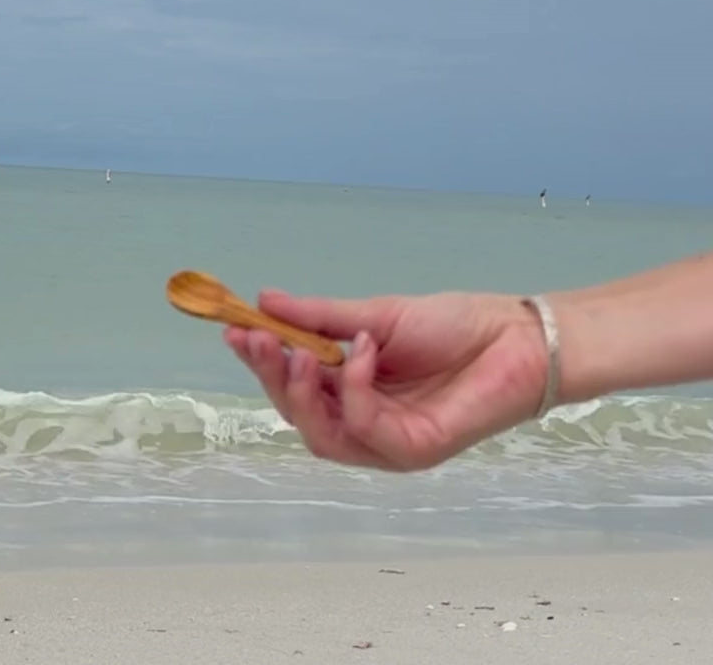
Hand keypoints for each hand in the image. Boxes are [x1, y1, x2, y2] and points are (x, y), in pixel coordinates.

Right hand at [224, 288, 549, 470]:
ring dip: (301, 391)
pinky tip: (361, 351)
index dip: (261, 361)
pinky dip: (355, 388)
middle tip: (253, 337)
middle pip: (299, 414)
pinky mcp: (413, 450)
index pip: (295, 385)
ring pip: (322, 434)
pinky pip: (366, 428)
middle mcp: (363, 422)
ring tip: (294, 349)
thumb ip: (321, 317)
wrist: (516, 336)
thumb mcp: (375, 315)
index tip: (234, 328)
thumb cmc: (453, 325)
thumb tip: (264, 300)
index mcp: (351, 391)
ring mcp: (386, 442)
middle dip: (271, 376)